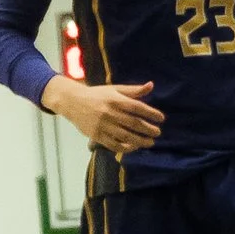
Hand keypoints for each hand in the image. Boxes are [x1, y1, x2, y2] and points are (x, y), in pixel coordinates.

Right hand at [48, 77, 162, 154]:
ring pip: (126, 136)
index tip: (161, 119)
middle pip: (133, 123)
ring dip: (141, 140)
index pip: (137, 107)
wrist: (72, 101)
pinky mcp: (97, 135)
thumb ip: (133, 90)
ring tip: (150, 142)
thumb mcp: (114, 89)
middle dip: (148, 129)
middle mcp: (109, 112)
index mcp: (115, 99)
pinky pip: (114, 144)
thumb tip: (151, 85)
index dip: (151, 113)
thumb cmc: (97, 95)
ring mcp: (103, 125)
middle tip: (158, 132)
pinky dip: (126, 148)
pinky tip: (134, 147)